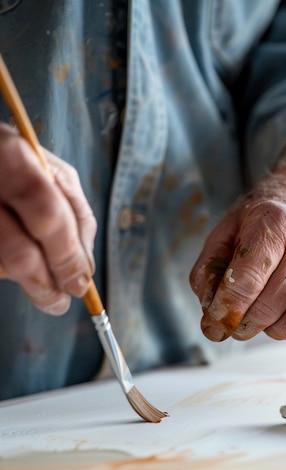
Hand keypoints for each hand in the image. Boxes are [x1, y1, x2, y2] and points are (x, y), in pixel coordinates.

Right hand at [0, 123, 95, 314]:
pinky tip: (10, 258)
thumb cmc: (20, 166)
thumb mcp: (55, 175)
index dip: (67, 257)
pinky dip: (5, 270)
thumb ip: (77, 216)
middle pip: (20, 253)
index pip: (48, 218)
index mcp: (12, 157)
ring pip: (1, 267)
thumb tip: (83, 268)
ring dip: (25, 281)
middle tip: (60, 301)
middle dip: (47, 284)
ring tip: (37, 275)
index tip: (80, 285)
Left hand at [190, 159, 285, 343]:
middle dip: (244, 323)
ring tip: (264, 317)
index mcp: (276, 221)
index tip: (214, 322)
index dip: (225, 310)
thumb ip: (208, 271)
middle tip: (236, 320)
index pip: (247, 281)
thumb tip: (213, 313)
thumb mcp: (225, 234)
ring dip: (276, 330)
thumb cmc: (263, 226)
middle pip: (270, 306)